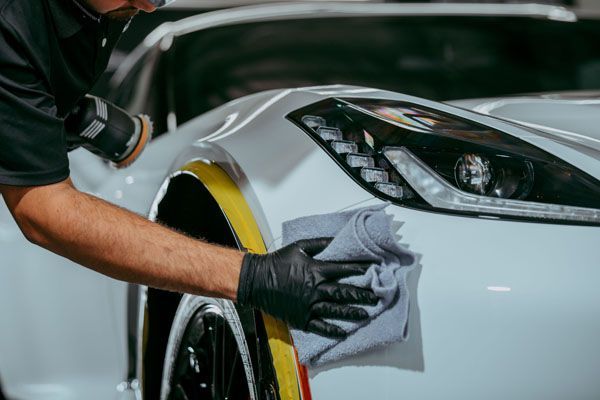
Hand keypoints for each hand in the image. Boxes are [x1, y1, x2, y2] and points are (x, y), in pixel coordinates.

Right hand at [236, 238, 377, 337]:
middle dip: (363, 294)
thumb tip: (337, 239)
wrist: (256, 280)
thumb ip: (319, 243)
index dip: (360, 269)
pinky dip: (333, 330)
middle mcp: (315, 289)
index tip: (373, 270)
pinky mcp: (302, 318)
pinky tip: (344, 332)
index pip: (344, 270)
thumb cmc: (276, 262)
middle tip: (376, 297)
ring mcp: (309, 305)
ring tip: (366, 314)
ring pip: (336, 310)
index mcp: (316, 270)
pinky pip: (321, 326)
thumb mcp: (298, 247)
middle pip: (345, 292)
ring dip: (353, 312)